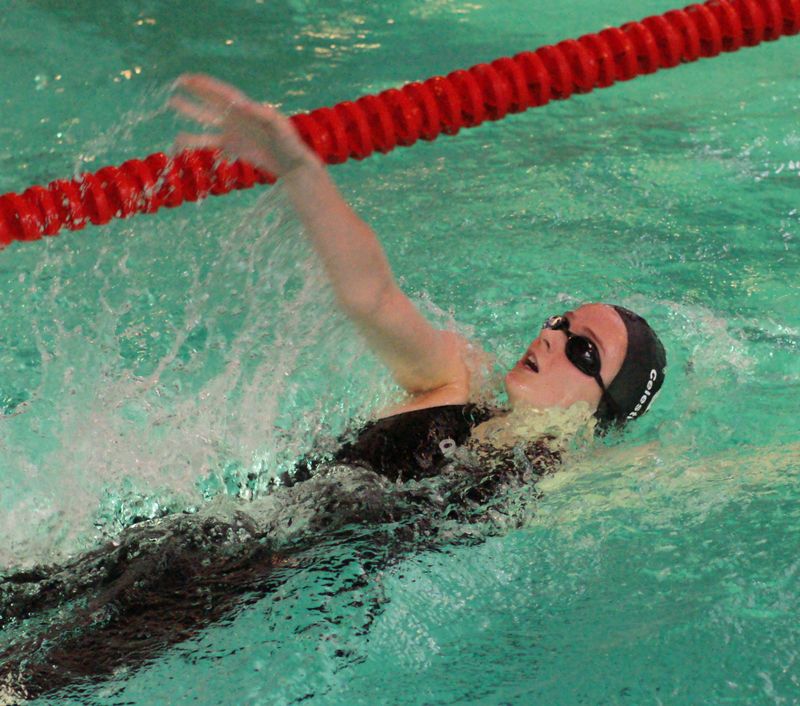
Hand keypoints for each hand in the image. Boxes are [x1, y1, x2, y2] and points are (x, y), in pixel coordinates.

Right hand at [169, 74, 317, 176]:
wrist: (293, 164)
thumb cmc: (290, 142)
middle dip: (194, 94)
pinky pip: (211, 143)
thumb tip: (243, 105)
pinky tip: (181, 143)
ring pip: (206, 123)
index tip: (189, 78)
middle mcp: (237, 117)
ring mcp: (234, 132)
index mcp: (247, 109)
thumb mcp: (278, 126)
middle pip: (211, 103)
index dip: (206, 86)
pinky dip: (197, 142)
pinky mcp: (234, 147)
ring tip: (172, 109)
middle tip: (175, 85)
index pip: (223, 94)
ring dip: (190, 117)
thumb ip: (262, 114)